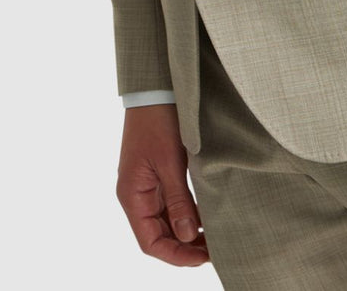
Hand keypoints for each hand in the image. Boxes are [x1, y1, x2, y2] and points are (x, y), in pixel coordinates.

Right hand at [117, 102, 208, 265]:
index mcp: (132, 196)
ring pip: (165, 221)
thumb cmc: (157, 121)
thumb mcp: (170, 162)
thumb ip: (178, 200)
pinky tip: (205, 218)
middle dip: (184, 247)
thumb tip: (186, 236)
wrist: (154, 88)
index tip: (203, 258)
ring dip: (186, 232)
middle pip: (158, 235)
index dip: (176, 255)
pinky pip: (170, 204)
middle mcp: (137, 195)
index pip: (150, 242)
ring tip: (213, 238)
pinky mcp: (158, 174)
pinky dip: (186, 214)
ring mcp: (147, 185)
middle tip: (214, 250)